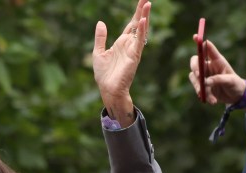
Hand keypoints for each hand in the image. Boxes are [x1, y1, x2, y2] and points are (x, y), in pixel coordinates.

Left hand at [93, 0, 150, 121]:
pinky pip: (139, 41)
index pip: (131, 24)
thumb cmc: (104, 74)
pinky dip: (141, 31)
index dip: (136, 12)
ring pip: (141, 30)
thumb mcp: (98, 52)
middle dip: (142, 10)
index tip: (141, 0)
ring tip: (147, 3)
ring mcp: (133, 49)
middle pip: (138, 23)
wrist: (108, 89)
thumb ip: (100, 38)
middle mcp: (129, 44)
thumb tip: (101, 22)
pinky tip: (142, 21)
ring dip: (144, 17)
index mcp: (122, 42)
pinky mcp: (134, 56)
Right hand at [189, 39, 245, 106]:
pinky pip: (197, 88)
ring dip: (200, 87)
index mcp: (218, 61)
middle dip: (196, 68)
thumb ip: (219, 79)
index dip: (201, 43)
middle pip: (195, 62)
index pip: (208, 49)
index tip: (195, 36)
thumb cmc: (235, 84)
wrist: (235, 96)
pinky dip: (203, 95)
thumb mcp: (230, 81)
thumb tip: (206, 82)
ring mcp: (204, 76)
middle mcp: (209, 66)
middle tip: (200, 76)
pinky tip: (212, 100)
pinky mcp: (201, 85)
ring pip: (194, 77)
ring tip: (210, 96)